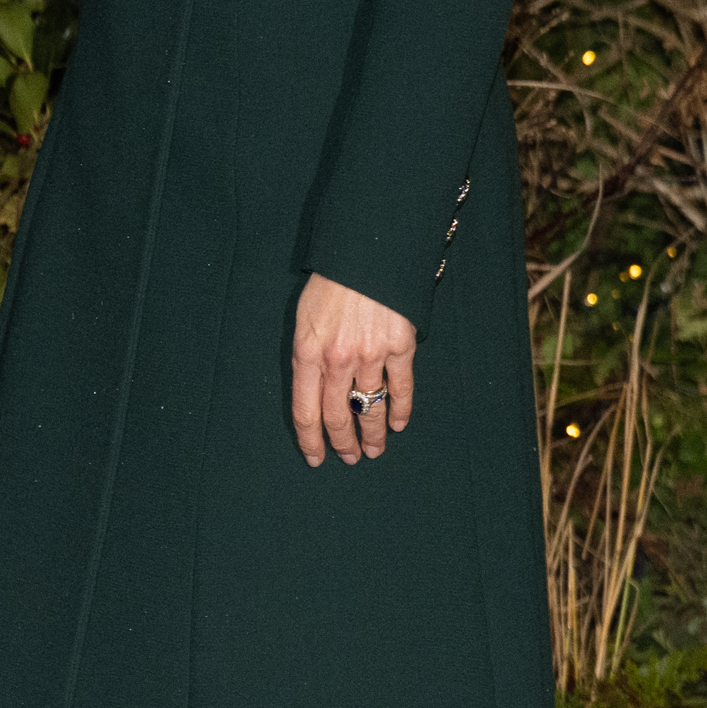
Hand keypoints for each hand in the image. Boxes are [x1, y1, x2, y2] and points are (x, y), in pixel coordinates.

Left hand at [291, 273, 415, 467]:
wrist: (367, 250)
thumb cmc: (332, 281)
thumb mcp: (305, 316)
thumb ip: (308, 353)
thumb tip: (314, 386)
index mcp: (307, 352)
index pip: (305, 410)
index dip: (310, 439)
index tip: (315, 457)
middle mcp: (336, 359)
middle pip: (337, 415)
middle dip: (342, 443)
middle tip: (348, 457)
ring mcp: (370, 354)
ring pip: (370, 408)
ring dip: (373, 434)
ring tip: (374, 450)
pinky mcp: (400, 346)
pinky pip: (401, 388)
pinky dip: (401, 410)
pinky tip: (400, 424)